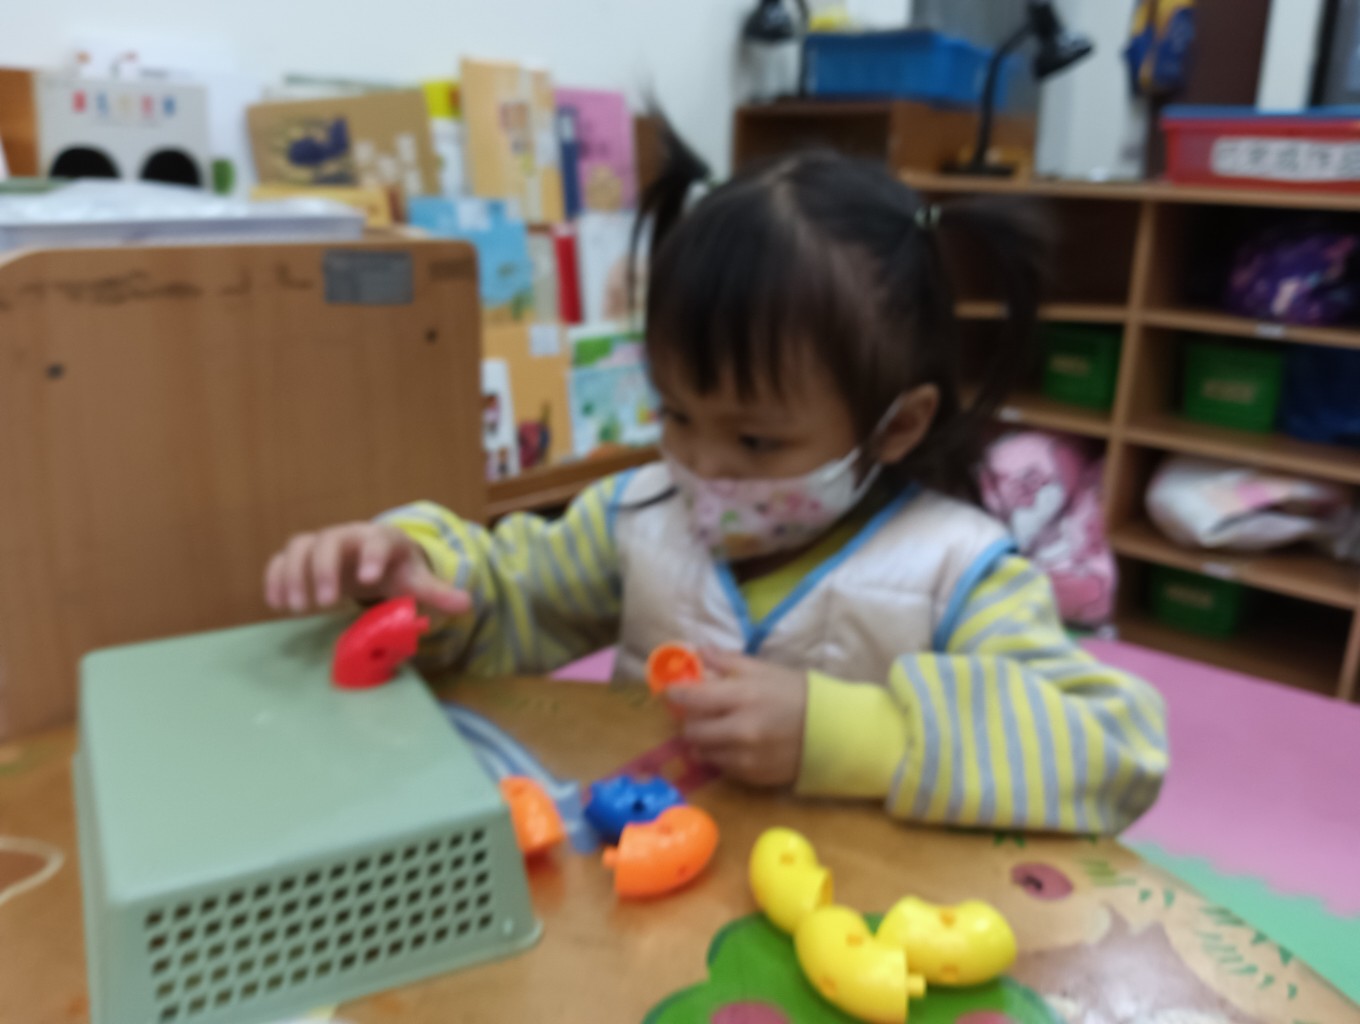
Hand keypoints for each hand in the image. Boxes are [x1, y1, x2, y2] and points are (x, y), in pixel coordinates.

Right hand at [263, 522, 470, 615]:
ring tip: (297, 608)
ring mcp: (320, 543)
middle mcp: (348, 535)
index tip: (368, 580)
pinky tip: (275, 604)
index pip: (377, 541)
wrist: (373, 558)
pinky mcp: (300, 556)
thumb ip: (436, 591)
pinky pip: (280, 560)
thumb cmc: (395, 569)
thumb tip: (466, 603)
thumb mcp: (416, 580)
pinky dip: (274, 578)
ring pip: (299, 547)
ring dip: (294, 575)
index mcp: (381, 539)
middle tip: (325, 604)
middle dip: (325, 570)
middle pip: (330, 542)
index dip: (373, 557)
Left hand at [666, 649, 807, 787]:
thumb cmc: (798, 693)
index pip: (693, 699)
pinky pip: (722, 768)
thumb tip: (698, 651)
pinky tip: (736, 745)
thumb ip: (727, 662)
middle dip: (690, 722)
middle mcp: (741, 730)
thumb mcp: (765, 669)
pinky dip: (722, 756)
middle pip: (692, 731)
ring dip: (704, 742)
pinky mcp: (753, 777)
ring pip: (703, 753)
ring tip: (718, 730)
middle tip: (698, 714)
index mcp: (743, 697)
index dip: (677, 695)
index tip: (674, 692)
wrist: (834, 731)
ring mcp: (746, 757)